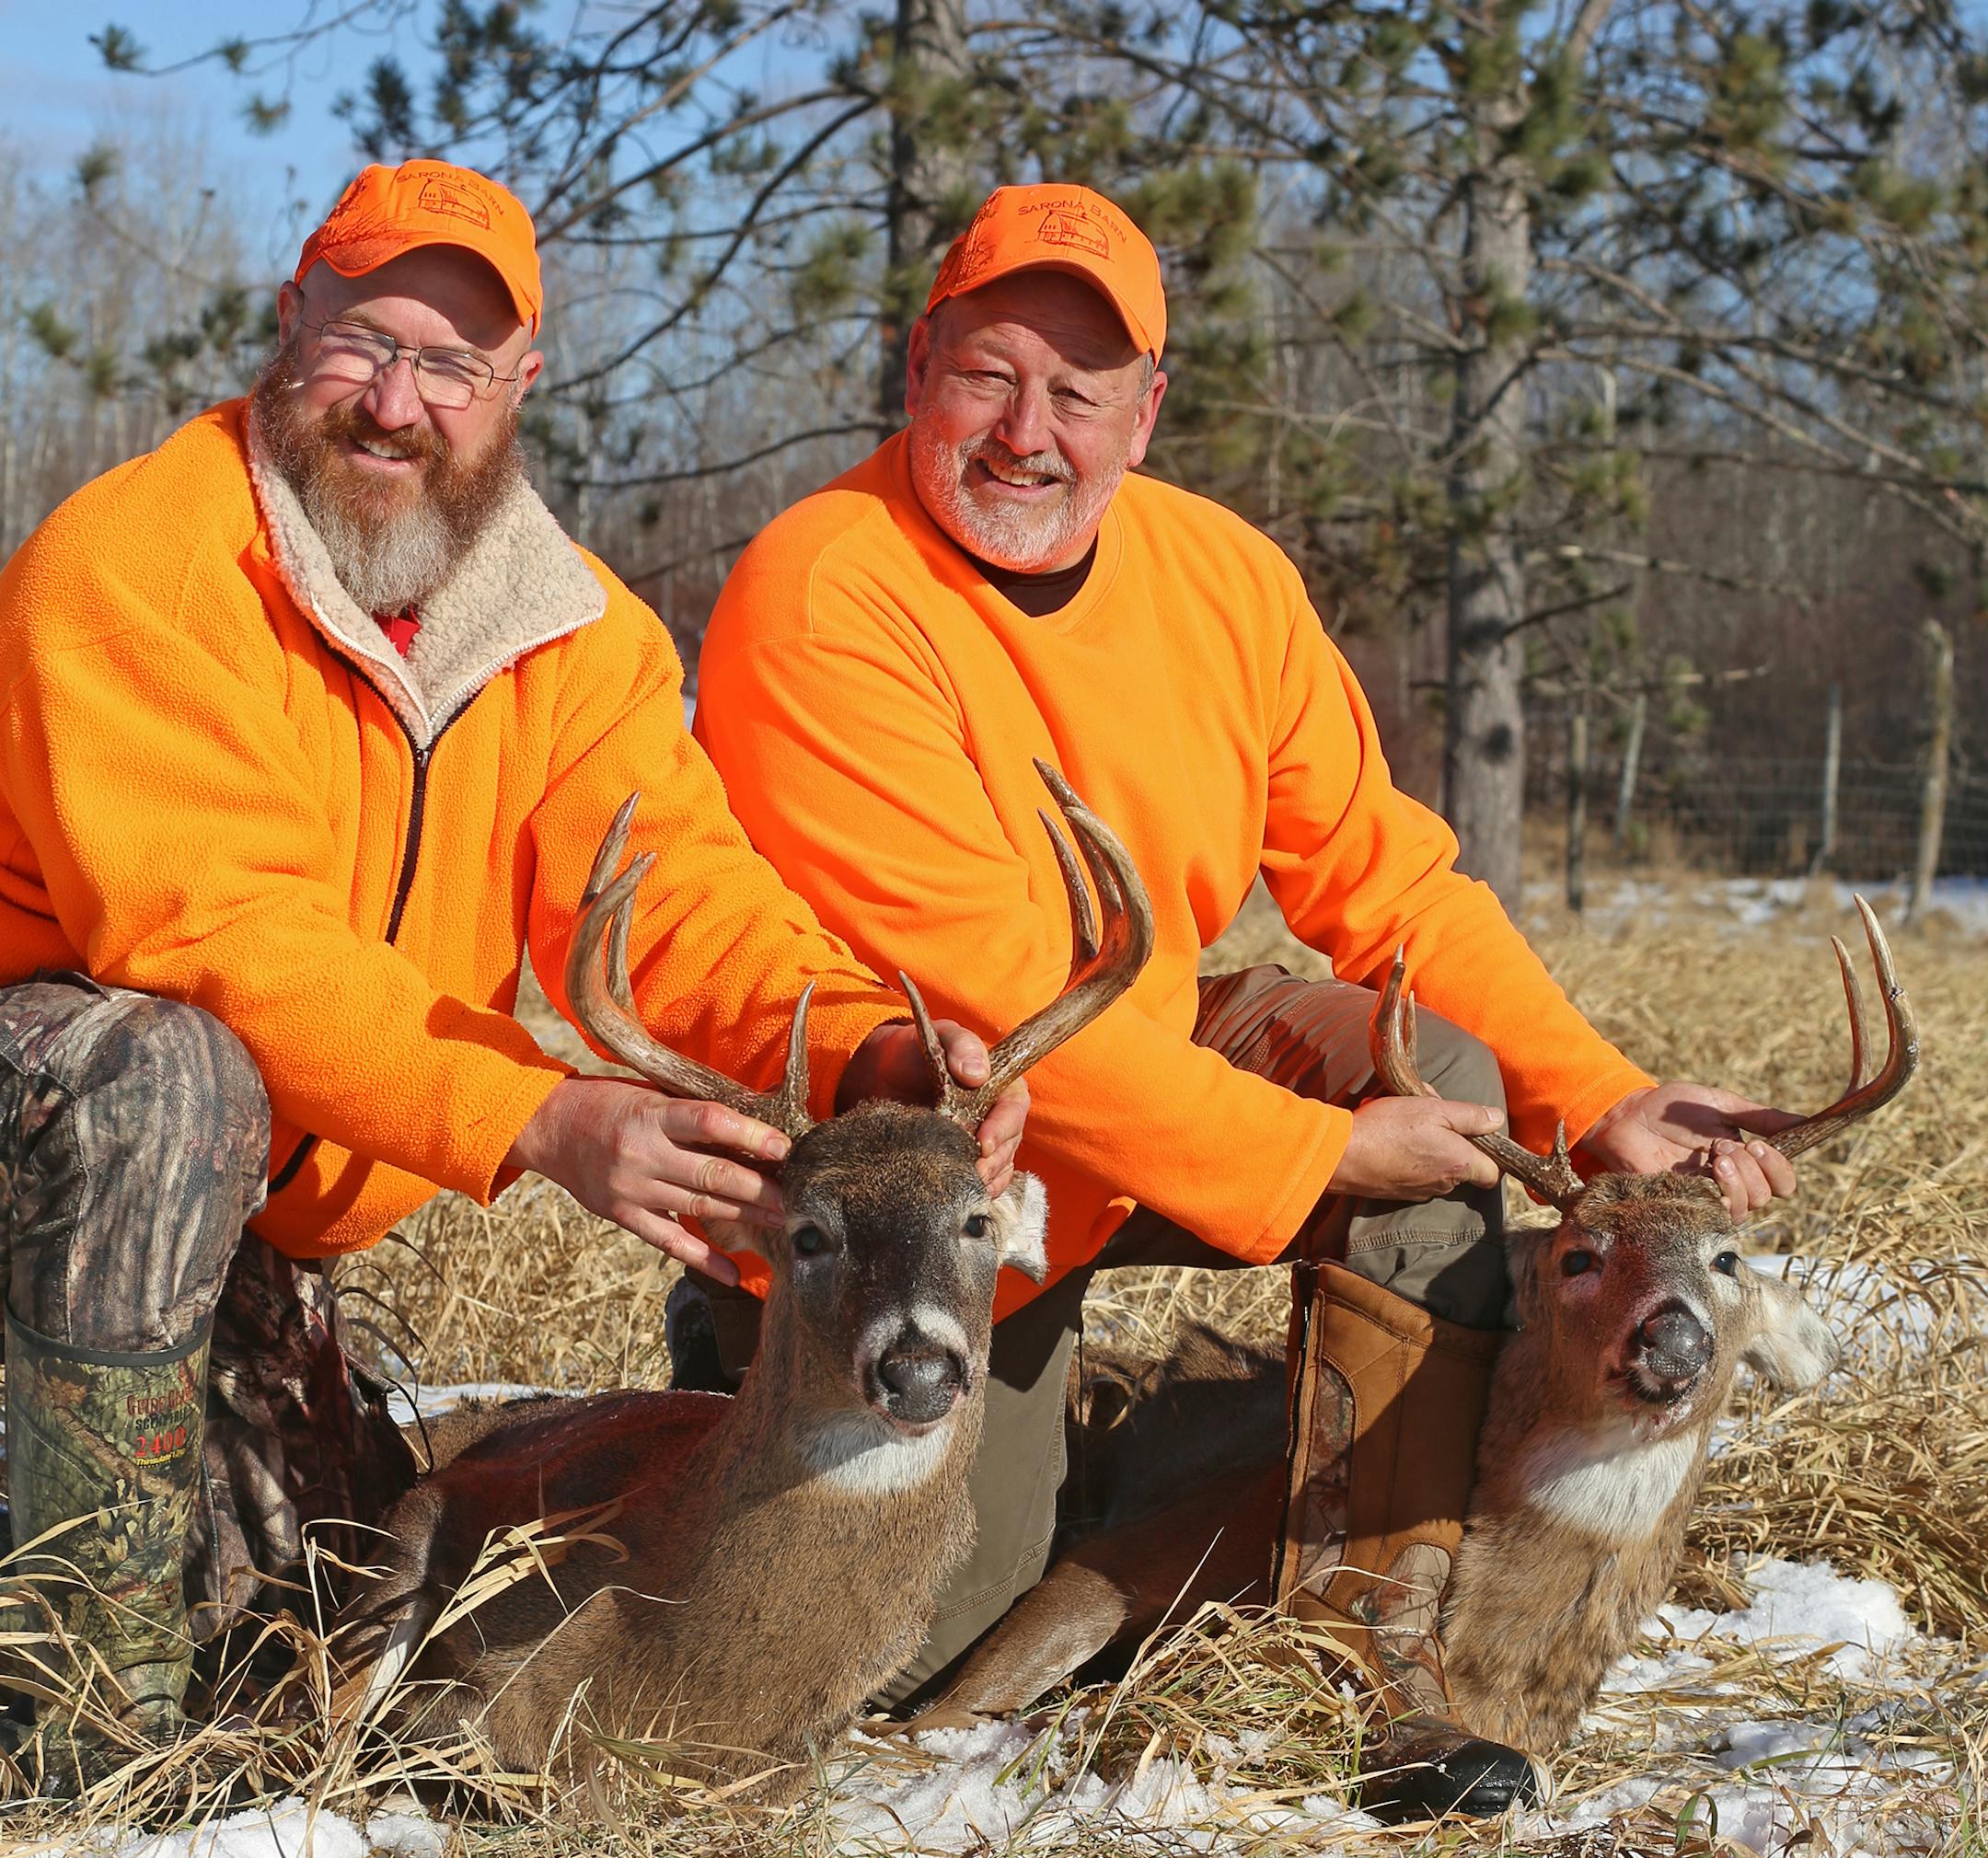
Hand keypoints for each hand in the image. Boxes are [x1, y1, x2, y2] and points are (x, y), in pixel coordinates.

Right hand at [505, 1076, 790, 1285]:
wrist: (549, 1128)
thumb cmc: (610, 1104)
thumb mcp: (650, 1095)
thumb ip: (690, 1114)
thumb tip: (752, 1130)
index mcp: (653, 1115)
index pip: (711, 1123)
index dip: (752, 1134)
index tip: (785, 1147)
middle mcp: (643, 1153)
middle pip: (713, 1174)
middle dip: (761, 1188)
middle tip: (798, 1198)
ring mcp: (633, 1188)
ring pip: (699, 1206)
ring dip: (745, 1217)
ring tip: (782, 1223)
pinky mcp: (623, 1215)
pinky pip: (670, 1242)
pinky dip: (704, 1258)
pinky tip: (733, 1273)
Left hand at [839, 1021, 1029, 1195]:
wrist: (881, 1074)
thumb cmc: (915, 1050)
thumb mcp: (938, 1037)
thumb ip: (961, 1045)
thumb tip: (977, 1073)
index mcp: (999, 1083)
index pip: (1014, 1107)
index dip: (1003, 1127)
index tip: (982, 1144)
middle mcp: (996, 1113)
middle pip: (1009, 1143)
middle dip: (993, 1161)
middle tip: (972, 1172)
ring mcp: (981, 1139)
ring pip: (999, 1166)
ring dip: (986, 1179)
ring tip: (966, 1185)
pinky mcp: (964, 1159)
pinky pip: (983, 1180)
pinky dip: (978, 1190)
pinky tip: (965, 1193)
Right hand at [1326, 1096, 1505, 1202]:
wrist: (1342, 1156)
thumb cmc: (1388, 1129)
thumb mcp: (1433, 1109)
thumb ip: (1470, 1116)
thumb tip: (1496, 1119)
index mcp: (1459, 1164)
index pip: (1492, 1173)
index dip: (1490, 1155)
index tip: (1475, 1136)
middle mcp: (1443, 1184)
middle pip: (1461, 1168)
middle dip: (1451, 1144)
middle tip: (1429, 1118)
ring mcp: (1419, 1192)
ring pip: (1435, 1169)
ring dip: (1426, 1149)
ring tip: (1402, 1126)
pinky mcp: (1397, 1194)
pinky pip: (1412, 1174)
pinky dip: (1406, 1158)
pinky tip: (1387, 1140)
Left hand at [1576, 1083, 1801, 1216]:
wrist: (1629, 1117)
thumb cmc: (1672, 1110)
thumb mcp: (1721, 1106)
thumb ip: (1760, 1117)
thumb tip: (1804, 1122)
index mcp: (1746, 1162)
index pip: (1783, 1182)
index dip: (1779, 1168)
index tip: (1758, 1145)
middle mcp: (1732, 1185)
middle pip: (1767, 1196)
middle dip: (1752, 1170)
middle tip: (1723, 1146)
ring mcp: (1708, 1199)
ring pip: (1745, 1208)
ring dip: (1736, 1182)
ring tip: (1713, 1157)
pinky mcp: (1686, 1207)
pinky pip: (1716, 1215)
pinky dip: (1717, 1193)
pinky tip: (1702, 1172)